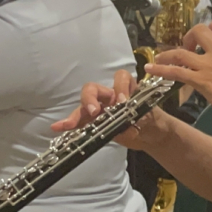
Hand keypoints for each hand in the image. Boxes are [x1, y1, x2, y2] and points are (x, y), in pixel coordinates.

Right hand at [50, 69, 168, 150]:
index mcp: (125, 90)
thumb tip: (128, 129)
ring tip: (69, 124)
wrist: (152, 134)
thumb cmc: (152, 119)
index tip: (123, 102)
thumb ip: (138, 120)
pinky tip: (58, 128)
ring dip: (76, 115)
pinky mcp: (95, 122)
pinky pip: (80, 122)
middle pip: (93, 89)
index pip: (121, 78)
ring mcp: (101, 109)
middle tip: (95, 111)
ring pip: (84, 106)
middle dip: (90, 98)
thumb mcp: (149, 118)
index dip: (120, 87)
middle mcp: (110, 96)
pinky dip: (69, 124)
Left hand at [145, 20, 211, 123]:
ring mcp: (208, 65)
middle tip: (190, 45)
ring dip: (168, 53)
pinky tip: (151, 68)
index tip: (211, 32)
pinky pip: (175, 71)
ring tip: (162, 57)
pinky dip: (160, 69)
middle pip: (200, 31)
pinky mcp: (200, 80)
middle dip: (191, 35)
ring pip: (182, 51)